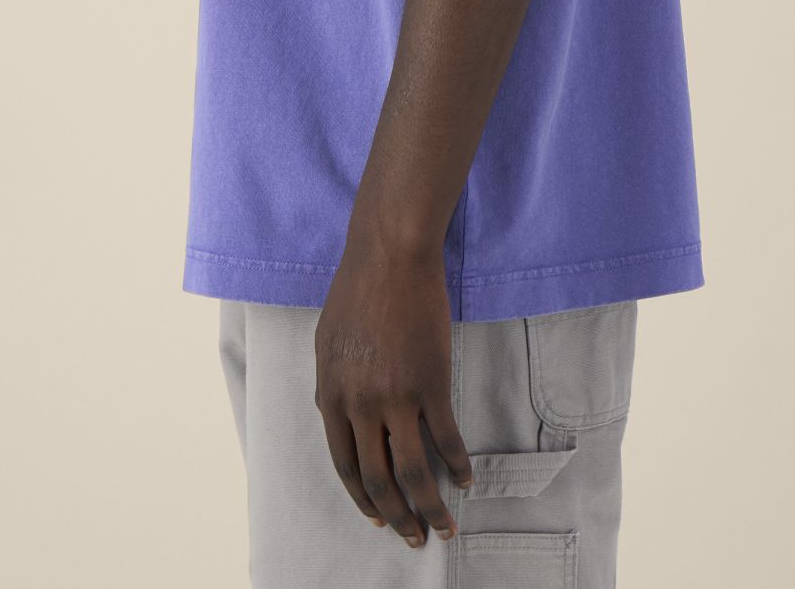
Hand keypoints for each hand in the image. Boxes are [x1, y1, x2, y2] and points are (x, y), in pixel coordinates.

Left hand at [313, 235, 473, 546]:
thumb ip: (332, 385)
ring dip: (431, 507)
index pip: (345, 465)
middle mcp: (360, 404)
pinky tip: (466, 478)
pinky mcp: (431, 383)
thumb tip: (336, 417)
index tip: (379, 517)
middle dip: (398, 516)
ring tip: (446, 526)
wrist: (390, 256)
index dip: (363, 498)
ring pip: (413, 471)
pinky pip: (447, 439)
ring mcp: (396, 396)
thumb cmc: (356, 290)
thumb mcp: (327, 341)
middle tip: (414, 537)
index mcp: (331, 395)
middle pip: (379, 478)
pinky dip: (458, 465)